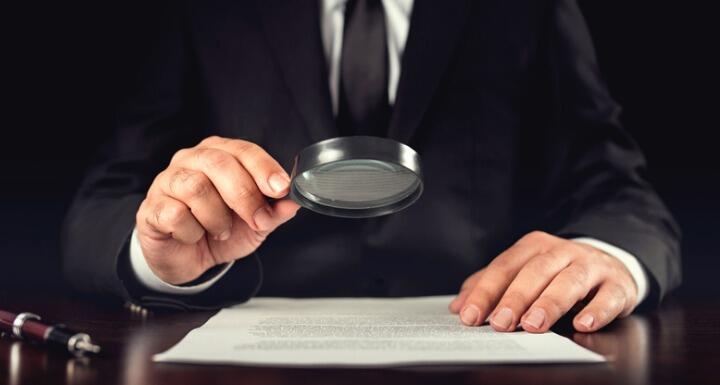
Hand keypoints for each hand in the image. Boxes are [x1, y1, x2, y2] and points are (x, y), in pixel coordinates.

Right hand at [135, 136, 299, 284]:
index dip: (264, 169)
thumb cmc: (221, 230)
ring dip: (217, 218)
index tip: (281, 189)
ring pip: (196, 187)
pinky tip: (194, 235)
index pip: (244, 150)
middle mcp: (192, 160)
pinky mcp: (151, 207)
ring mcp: (167, 181)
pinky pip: (175, 214)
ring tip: (220, 231)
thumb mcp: (256, 223)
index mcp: (220, 154)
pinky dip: (192, 231)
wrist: (188, 259)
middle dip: (245, 196)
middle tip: (257, 221)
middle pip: (220, 164)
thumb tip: (294, 201)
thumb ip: (275, 210)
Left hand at [449, 231, 637, 332]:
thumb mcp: (525, 272)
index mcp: (534, 247)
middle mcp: (562, 252)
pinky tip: (582, 324)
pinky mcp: (617, 284)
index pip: (504, 267)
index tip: (469, 315)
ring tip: (533, 325)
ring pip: (569, 281)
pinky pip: (607, 296)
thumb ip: (491, 285)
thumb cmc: (558, 273)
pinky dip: (596, 311)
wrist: (611, 263)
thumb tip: (459, 306)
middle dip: (515, 298)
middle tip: (500, 323)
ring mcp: (591, 266)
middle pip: (534, 272)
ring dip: (549, 304)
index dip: (485, 292)